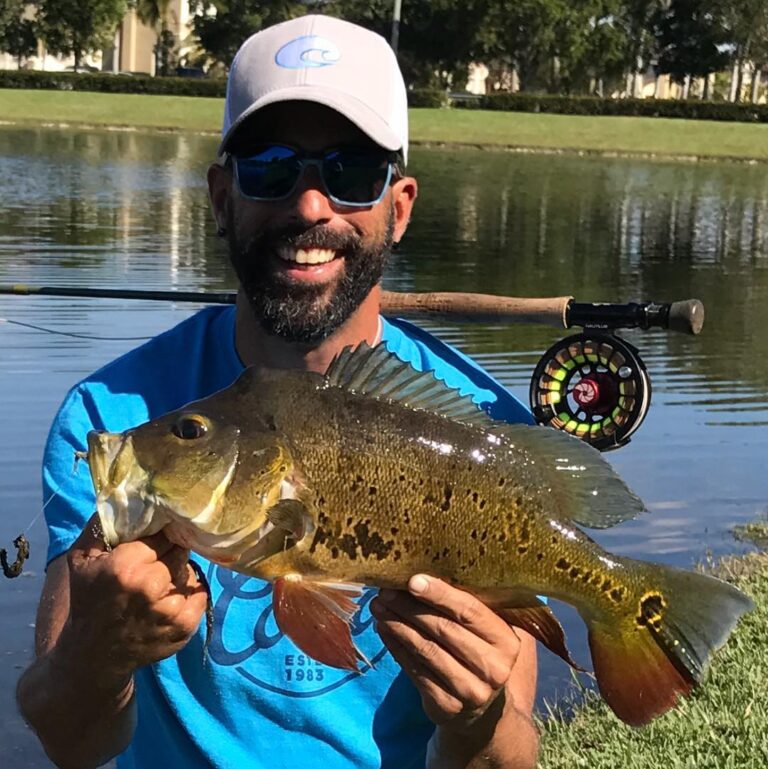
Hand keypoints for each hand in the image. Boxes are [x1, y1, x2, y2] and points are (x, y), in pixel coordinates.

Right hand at [61, 514, 207, 680]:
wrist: (94, 657)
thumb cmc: (89, 600)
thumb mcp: (82, 559)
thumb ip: (101, 524)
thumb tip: (124, 493)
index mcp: (125, 567)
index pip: (163, 534)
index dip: (161, 533)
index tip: (159, 535)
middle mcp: (150, 587)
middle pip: (179, 550)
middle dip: (171, 551)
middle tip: (158, 560)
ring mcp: (170, 610)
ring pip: (191, 571)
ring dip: (180, 572)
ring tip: (161, 582)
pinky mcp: (185, 627)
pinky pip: (200, 592)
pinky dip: (190, 591)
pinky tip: (170, 597)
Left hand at [371, 575, 521, 728]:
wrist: (483, 708)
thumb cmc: (478, 651)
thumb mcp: (485, 630)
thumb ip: (466, 606)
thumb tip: (421, 575)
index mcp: (507, 641)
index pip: (470, 611)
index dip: (440, 594)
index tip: (412, 580)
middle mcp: (494, 668)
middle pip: (444, 629)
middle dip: (410, 607)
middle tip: (386, 590)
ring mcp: (471, 690)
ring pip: (426, 650)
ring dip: (397, 625)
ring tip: (379, 606)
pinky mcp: (447, 706)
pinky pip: (415, 670)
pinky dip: (396, 647)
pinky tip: (384, 629)